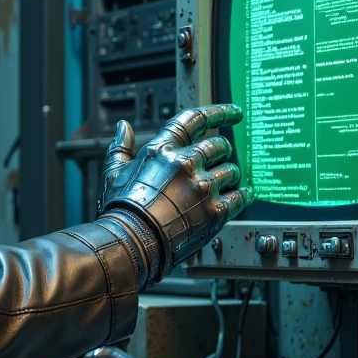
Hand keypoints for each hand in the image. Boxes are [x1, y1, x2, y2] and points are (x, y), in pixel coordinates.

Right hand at [97, 104, 250, 285]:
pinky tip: (243, 196)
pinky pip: (241, 196)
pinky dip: (244, 196)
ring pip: (232, 170)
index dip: (219, 113)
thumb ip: (121, 147)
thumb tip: (124, 127)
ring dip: (230, 176)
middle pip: (219, 145)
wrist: (131, 244)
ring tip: (225, 183)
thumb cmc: (121, 211)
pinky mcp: (215, 211)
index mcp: (162, 150)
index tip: (234, 113)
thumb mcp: (114, 172)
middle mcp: (185, 163)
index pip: (195, 119)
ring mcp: (202, 187)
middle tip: (223, 157)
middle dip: (223, 151)